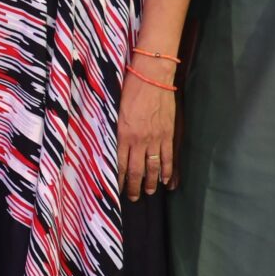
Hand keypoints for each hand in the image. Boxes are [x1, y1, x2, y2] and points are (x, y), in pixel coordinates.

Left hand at [117, 67, 178, 199]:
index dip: (117, 179)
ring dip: (151, 183)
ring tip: (149, 193)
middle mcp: (139, 140)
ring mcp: (156, 139)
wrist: (152, 77)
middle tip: (132, 198)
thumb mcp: (113, 109)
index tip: (115, 190)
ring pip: (153, 168)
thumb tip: (106, 141)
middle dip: (133, 187)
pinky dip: (169, 172)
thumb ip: (112, 128)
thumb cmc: (129, 89)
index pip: (118, 164)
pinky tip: (168, 181)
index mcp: (122, 134)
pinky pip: (169, 158)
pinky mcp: (168, 135)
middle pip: (136, 171)